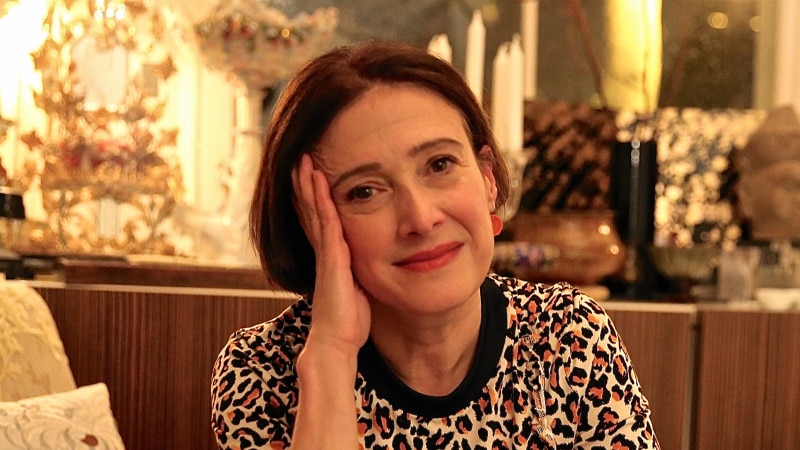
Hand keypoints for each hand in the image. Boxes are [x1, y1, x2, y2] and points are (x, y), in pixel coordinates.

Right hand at [292, 154, 370, 354]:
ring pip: (313, 211)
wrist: (336, 342)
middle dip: (304, 184)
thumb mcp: (356, 291)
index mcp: (330, 258)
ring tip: (303, 161)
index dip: (312, 198)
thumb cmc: (347, 322)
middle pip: (310, 210)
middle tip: (299, 159)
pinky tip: (319, 181)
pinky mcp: (331, 257)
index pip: (318, 221)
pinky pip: (325, 222)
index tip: (309, 177)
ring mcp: (325, 253)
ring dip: (308, 184)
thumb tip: (368, 268)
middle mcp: (323, 252)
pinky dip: (321, 200)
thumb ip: (357, 275)